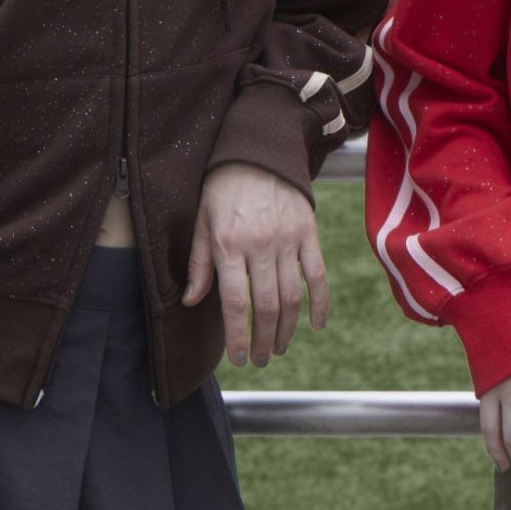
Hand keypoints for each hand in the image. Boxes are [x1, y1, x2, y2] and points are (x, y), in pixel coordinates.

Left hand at [184, 162, 327, 365]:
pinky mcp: (309, 233)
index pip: (234, 302)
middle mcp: (260, 245)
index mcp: (228, 244)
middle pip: (266, 306)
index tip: (239, 358)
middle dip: (263, 340)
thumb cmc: (222, 187)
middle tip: (260, 358)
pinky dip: (319, 303)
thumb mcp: (201, 221)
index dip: (237, 335)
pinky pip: (318, 275)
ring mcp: (288, 240)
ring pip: (292, 297)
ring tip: (278, 347)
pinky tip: (315, 325)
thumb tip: (191, 301)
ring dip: (287, 329)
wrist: (258, 150)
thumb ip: (198, 264)